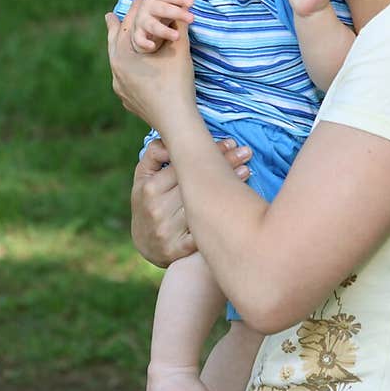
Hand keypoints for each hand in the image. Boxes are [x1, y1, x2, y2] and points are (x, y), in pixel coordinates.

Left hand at [105, 0, 195, 126]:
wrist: (177, 123)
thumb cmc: (177, 85)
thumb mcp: (180, 51)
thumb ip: (180, 26)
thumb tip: (186, 4)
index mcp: (123, 57)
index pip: (129, 26)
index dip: (136, 8)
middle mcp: (116, 72)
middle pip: (114, 44)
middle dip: (115, 28)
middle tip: (110, 16)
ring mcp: (120, 88)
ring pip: (117, 63)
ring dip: (119, 49)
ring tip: (119, 42)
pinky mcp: (127, 101)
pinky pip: (123, 78)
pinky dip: (126, 68)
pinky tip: (129, 69)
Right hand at [130, 0, 194, 52]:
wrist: (143, 23)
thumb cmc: (162, 11)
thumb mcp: (172, 4)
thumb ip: (181, 0)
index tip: (191, 3)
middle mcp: (148, 7)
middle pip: (162, 9)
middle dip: (177, 13)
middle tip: (192, 18)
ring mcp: (142, 21)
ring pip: (153, 25)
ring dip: (165, 31)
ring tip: (177, 36)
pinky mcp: (138, 34)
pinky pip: (139, 39)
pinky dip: (144, 43)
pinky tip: (152, 46)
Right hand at [131, 137, 251, 266]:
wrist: (144, 245)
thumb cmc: (148, 204)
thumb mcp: (143, 178)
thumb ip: (153, 156)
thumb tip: (168, 140)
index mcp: (150, 188)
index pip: (183, 165)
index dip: (209, 152)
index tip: (230, 143)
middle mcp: (158, 209)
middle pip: (196, 183)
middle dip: (223, 164)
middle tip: (245, 152)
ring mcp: (167, 231)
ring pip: (203, 206)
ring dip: (229, 188)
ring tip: (246, 170)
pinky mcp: (177, 250)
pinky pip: (203, 234)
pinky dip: (222, 219)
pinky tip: (240, 204)